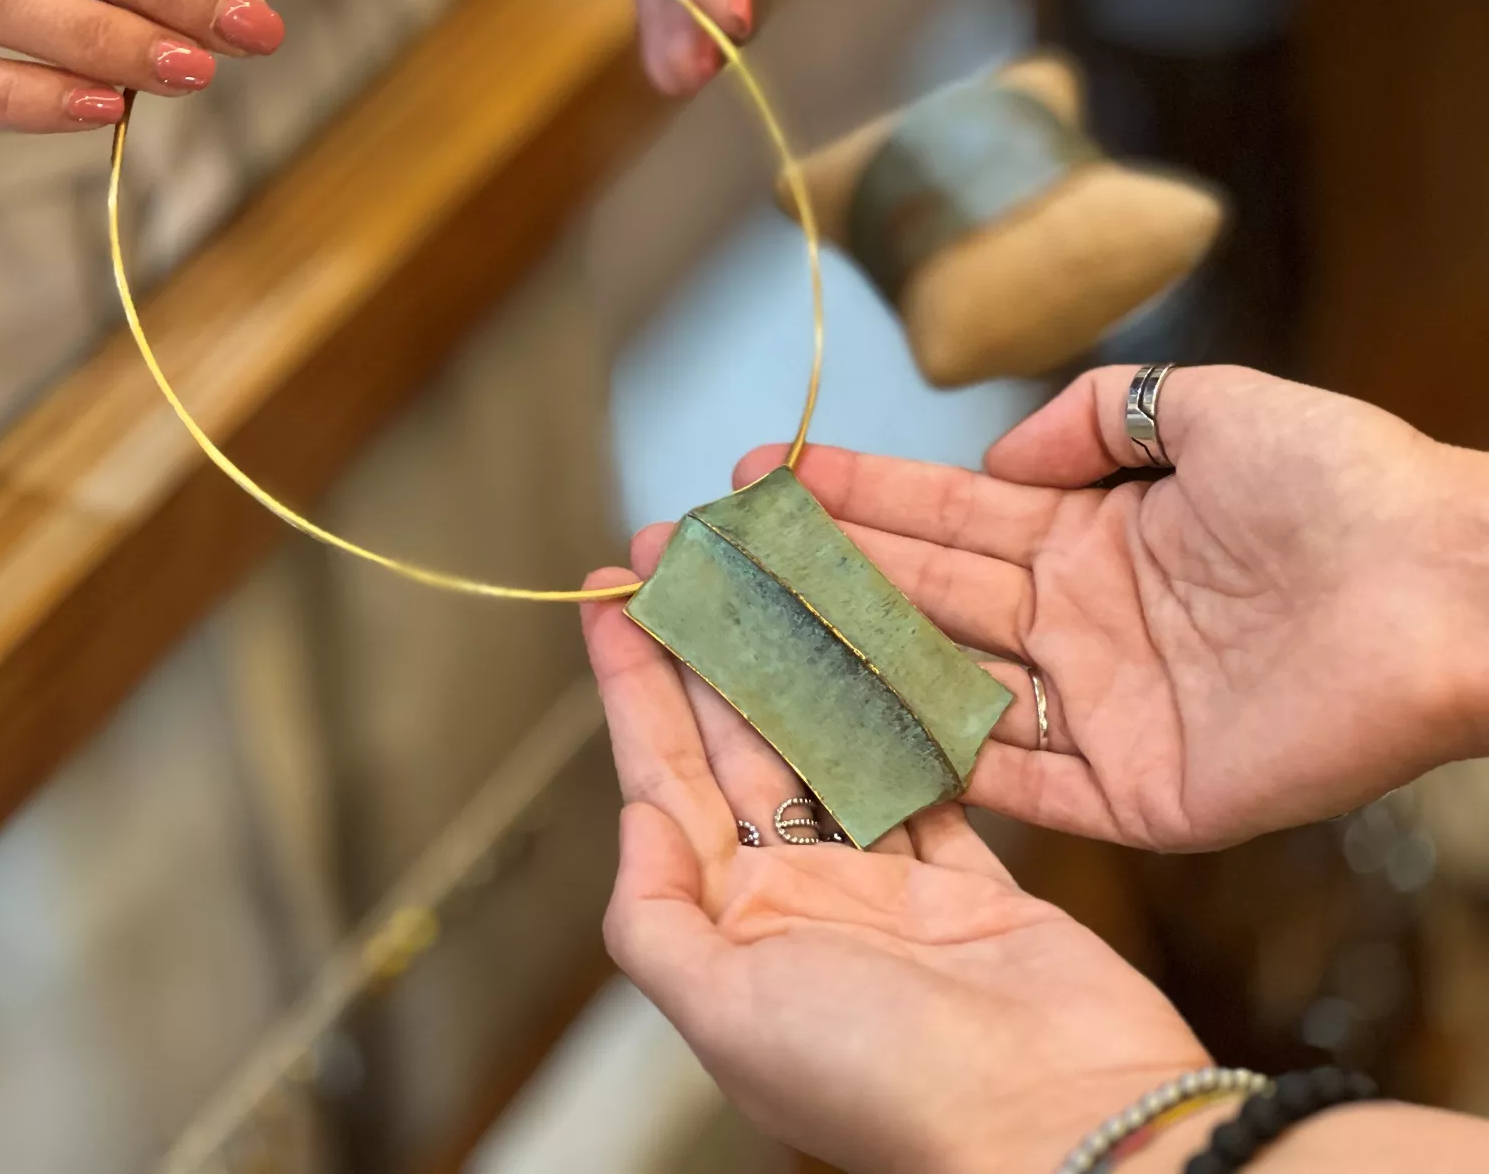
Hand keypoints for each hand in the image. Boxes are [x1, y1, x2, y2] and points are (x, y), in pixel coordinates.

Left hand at [579, 562, 1207, 1173]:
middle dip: (706, 650)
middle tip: (684, 554)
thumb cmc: (885, 1084)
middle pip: (737, 747)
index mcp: (730, 934)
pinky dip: (901, 716)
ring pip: (827, 746)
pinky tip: (872, 650)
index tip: (609, 599)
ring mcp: (886, 890)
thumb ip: (657, 918)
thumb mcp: (725, 1012)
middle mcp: (800, 905)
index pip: (662, 782)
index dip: (632, 688)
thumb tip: (635, 820)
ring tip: (770, 576)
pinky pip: (924, 777)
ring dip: (796, 664)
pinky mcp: (972, 883)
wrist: (1060, 1128)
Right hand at [735, 365, 1488, 851]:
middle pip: (919, 597)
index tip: (757, 474)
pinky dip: (937, 765)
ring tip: (744, 641)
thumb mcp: (1210, 409)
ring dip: (845, 666)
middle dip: (812, 575)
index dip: (850, 495)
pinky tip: (844, 737)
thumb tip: (1001, 447)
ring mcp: (1100, 711)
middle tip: (708, 556)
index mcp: (1090, 536)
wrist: (1455, 590)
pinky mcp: (1136, 791)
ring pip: (944, 685)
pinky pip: (1019, 782)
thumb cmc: (1349, 485)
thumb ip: (1098, 413)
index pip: (941, 514)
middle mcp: (1075, 623)